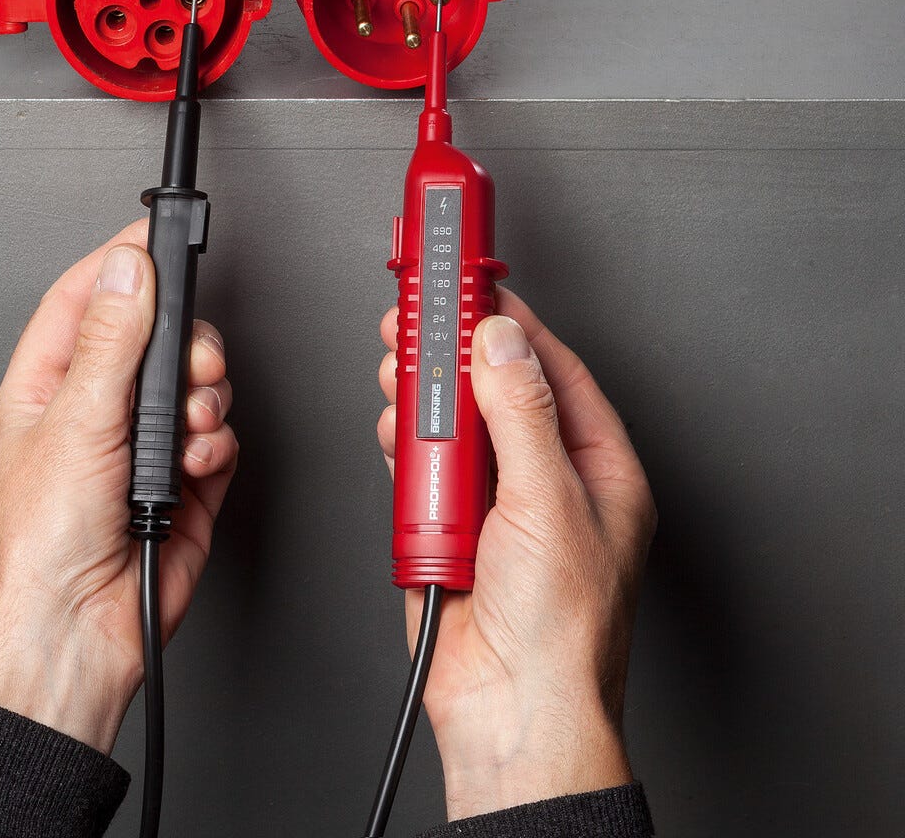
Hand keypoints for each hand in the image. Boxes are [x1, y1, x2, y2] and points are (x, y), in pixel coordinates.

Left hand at [0, 220, 237, 754]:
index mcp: (49, 387)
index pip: (87, 299)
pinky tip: (193, 466)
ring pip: (196, 384)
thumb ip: (111, 342)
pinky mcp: (183, 479)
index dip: (122, 263)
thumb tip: (127, 269)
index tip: (155, 235)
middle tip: (190, 363)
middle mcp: (97, 411)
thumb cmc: (41, 549)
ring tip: (185, 429)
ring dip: (204, 399)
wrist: (78, 634)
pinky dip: (215, 444)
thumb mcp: (76, 425)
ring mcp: (141, 445)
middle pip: (157, 337)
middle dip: (185, 345)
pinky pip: (218, 435)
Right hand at [377, 290, 655, 818]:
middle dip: (453, 351)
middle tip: (421, 312)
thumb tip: (501, 342)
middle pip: (493, 388)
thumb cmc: (561, 633)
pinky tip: (398, 431)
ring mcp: (493, 500)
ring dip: (423, 396)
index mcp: (595, 466)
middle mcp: (544, 477)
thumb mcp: (549, 503)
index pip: (552, 369)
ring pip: (451, 423)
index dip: (512, 321)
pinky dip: (404, 443)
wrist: (509, 712)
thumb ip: (520, 414)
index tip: (477, 280)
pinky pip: (420, 465)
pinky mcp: (447, 523)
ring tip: (401, 369)